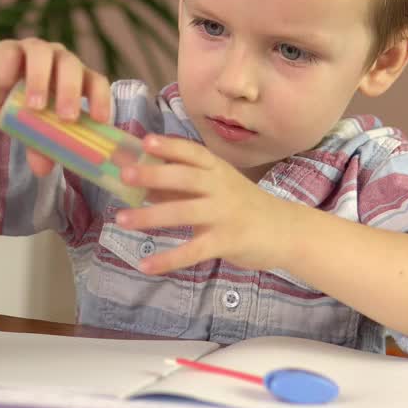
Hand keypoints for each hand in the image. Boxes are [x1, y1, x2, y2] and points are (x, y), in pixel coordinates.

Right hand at [0, 38, 111, 176]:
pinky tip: (5, 84)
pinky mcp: (7, 50)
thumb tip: (43, 170)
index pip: (96, 82)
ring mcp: (33, 51)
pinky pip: (11, 53)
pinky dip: (10, 67)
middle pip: (71, 66)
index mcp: (76, 78)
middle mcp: (58, 60)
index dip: (101, 98)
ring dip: (40, 79)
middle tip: (66, 118)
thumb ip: (41, 146)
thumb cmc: (25, 110)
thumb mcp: (35, 131)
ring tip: (34, 106)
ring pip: (42, 54)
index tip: (100, 120)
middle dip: (70, 91)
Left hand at [115, 135, 287, 273]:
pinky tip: (145, 265)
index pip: (192, 152)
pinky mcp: (227, 241)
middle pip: (185, 178)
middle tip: (124, 175)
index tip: (144, 142)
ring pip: (183, 212)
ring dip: (150, 216)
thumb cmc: (244, 207)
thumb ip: (182, 187)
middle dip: (154, 175)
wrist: (286, 231)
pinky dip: (168, 259)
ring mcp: (225, 214)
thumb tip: (143, 185)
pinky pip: (193, 251)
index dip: (169, 146)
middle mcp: (221, 187)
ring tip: (120, 220)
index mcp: (218, 170)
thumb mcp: (217, 189)